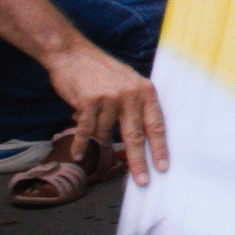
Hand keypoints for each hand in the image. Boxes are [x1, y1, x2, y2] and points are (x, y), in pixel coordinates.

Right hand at [48, 38, 171, 186]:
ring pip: (105, 133)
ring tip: (90, 131)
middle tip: (142, 181)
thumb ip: (135, 104)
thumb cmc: (99, 70)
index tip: (163, 167)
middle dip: (139, 162)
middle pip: (136, 136)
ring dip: (97, 138)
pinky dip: (81, 144)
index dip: (160, 148)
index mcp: (145, 90)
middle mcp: (130, 94)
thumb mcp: (127, 81)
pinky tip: (78, 154)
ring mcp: (110, 98)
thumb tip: (142, 136)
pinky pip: (86, 131)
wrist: (71, 54)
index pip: (156, 125)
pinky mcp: (89, 101)